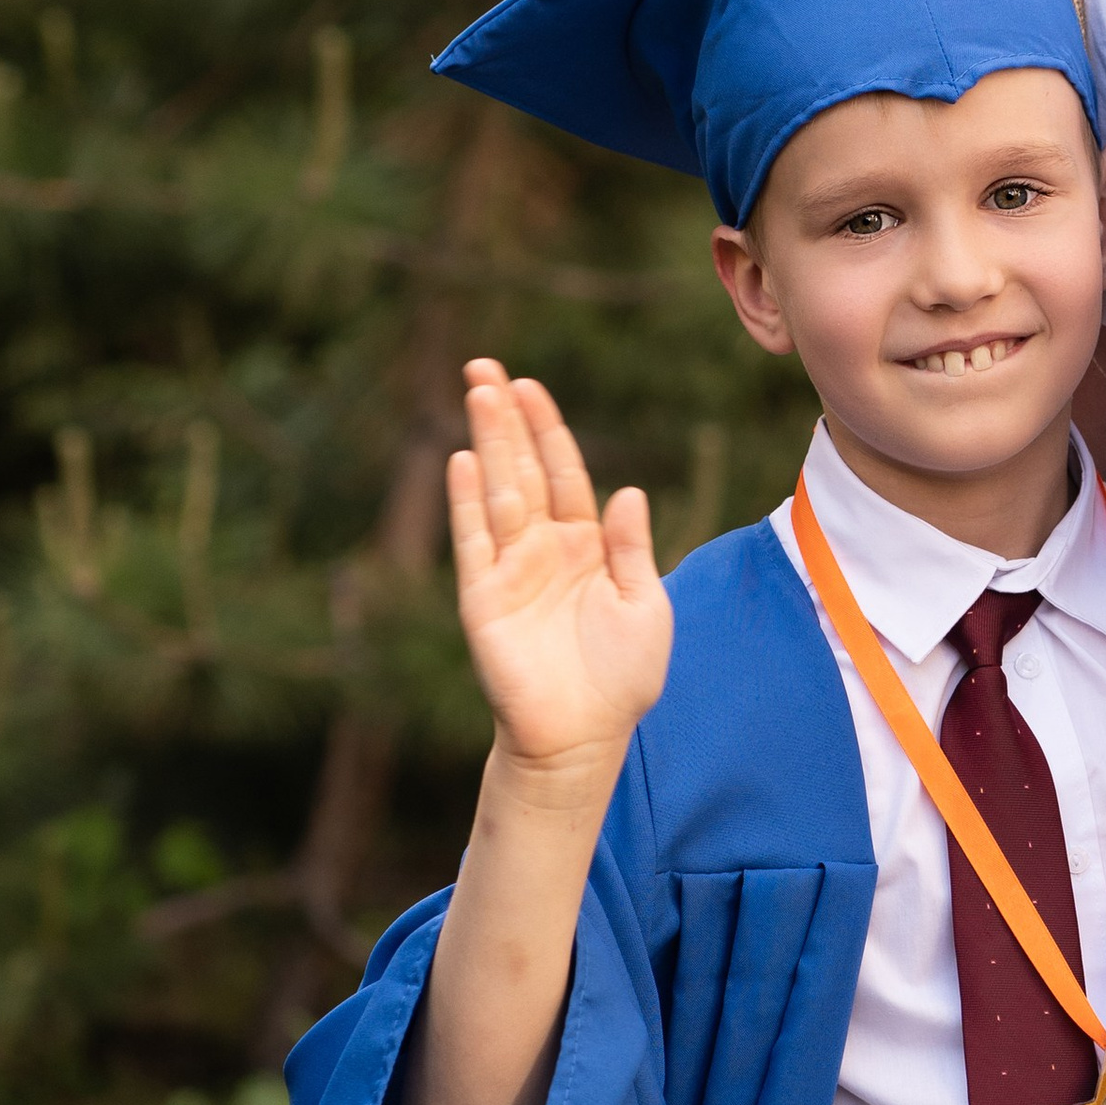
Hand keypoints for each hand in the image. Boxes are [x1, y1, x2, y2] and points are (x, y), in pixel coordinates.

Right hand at [447, 359, 672, 780]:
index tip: (530, 385)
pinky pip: (473, 541)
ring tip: (476, 393)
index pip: (564, 472)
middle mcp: (543, 548)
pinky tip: (461, 461)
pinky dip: (466, 502)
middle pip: (523, 469)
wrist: (584, 736)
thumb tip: (627, 491)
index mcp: (585, 545)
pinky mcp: (484, 598)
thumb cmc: (621, 676)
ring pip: (497, 491)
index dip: (547, 429)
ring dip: (486, 442)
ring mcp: (510, 570)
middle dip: (505, 419)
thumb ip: (632, 548)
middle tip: (486, 367)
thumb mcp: (645, 605)